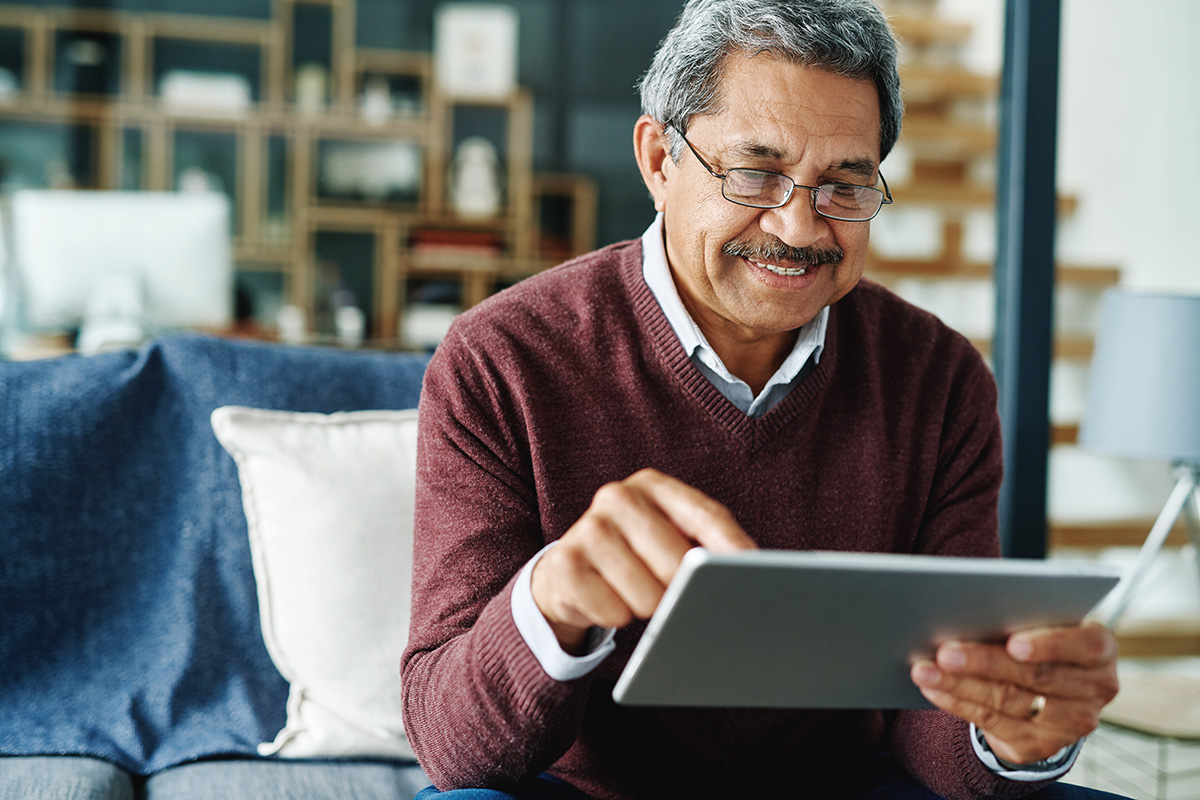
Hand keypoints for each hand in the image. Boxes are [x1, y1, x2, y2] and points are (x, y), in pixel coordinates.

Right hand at [531, 468, 755, 652]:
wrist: (568, 574)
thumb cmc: (637, 555)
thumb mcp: (672, 538)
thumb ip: (708, 545)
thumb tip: (750, 567)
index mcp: (652, 485)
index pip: (704, 514)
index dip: (731, 545)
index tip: (752, 570)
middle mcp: (617, 497)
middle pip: (676, 562)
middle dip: (680, 589)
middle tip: (669, 589)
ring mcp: (587, 528)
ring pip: (646, 594)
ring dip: (647, 607)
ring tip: (635, 592)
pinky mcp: (564, 564)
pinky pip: (612, 611)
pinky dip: (617, 617)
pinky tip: (609, 600)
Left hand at [911, 620, 1119, 764]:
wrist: (1049, 691)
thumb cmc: (1037, 637)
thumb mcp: (1042, 622)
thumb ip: (1022, 614)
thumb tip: (969, 605)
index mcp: (1100, 649)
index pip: (1084, 645)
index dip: (1049, 644)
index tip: (1012, 642)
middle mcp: (1095, 689)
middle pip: (1035, 676)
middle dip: (984, 663)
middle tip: (944, 651)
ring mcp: (1070, 723)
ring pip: (1009, 700)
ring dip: (959, 684)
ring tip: (924, 669)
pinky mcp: (1041, 745)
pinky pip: (994, 723)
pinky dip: (958, 703)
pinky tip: (932, 689)